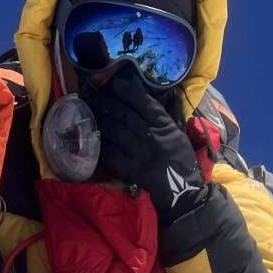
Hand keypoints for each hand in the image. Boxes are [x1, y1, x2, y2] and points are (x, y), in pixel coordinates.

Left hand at [84, 65, 205, 218]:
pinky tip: (93, 134)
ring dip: (101, 119)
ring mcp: (138, 152)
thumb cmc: (181, 158)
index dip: (127, 92)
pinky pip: (111, 153)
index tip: (115, 83)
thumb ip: (169, 114)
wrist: (180, 188)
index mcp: (164, 125)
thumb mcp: (178, 132)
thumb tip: (169, 92)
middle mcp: (150, 135)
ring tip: (91, 109)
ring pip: (115, 131)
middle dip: (108, 102)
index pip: (143, 103)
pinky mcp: (129, 169)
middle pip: (125, 114)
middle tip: (95, 93)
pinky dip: (101, 143)